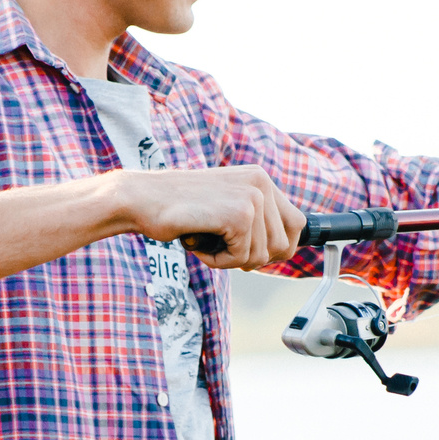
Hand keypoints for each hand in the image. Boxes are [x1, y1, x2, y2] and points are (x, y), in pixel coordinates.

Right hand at [116, 166, 304, 268]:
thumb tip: (285, 248)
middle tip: (220, 246)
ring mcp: (252, 197)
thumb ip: (252, 219)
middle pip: (284, 244)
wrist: (141, 198)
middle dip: (253, 257)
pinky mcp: (240, 214)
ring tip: (205, 240)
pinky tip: (198, 241)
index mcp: (259, 178)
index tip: (253, 253)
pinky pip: (242, 258)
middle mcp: (261, 183)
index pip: (297, 223)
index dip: (280, 247)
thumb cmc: (177, 208)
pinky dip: (218, 260)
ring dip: (231, 259)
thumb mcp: (223, 206)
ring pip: (262, 255)